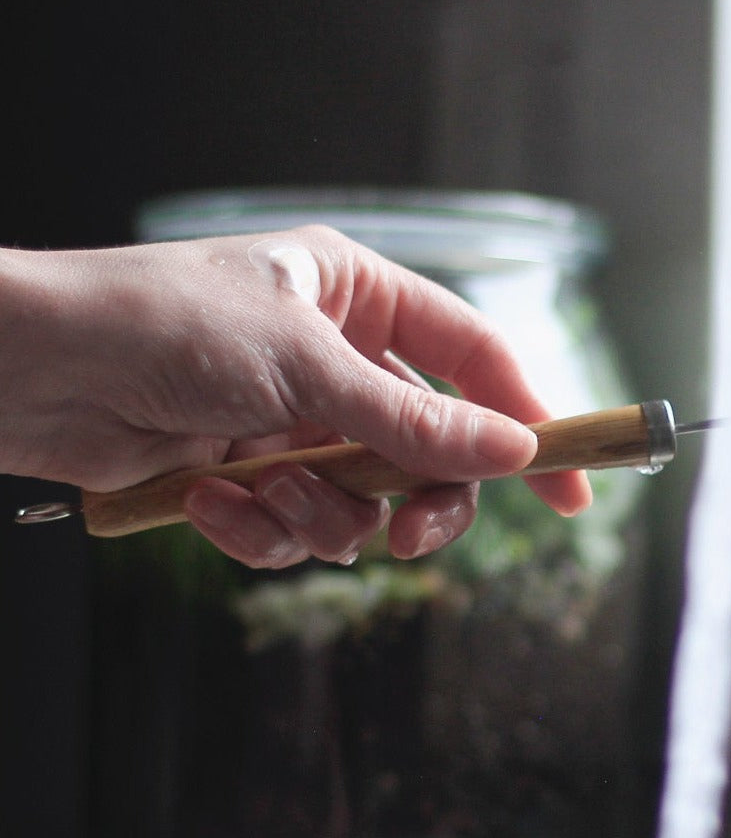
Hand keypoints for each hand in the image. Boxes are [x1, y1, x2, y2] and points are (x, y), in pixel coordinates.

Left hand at [0, 230, 591, 565]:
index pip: (476, 361)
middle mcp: (336, 359)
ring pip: (362, 502)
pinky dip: (262, 528)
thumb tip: (515, 452)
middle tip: (409, 539)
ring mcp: (292, 420)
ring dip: (318, 514)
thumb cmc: (163, 325)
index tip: (570, 486)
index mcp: (361, 298)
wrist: (29, 369)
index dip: (529, 421)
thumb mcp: (307, 369)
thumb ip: (416, 424)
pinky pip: (295, 528)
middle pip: (429, 451)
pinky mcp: (246, 474)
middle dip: (416, 501)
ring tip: (263, 492)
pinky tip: (215, 503)